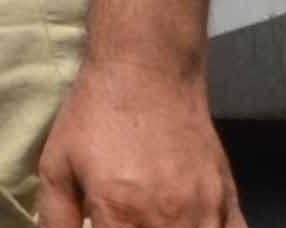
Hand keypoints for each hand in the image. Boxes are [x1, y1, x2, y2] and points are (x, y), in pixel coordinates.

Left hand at [37, 60, 241, 227]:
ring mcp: (205, 214)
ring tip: (150, 224)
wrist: (146, 72)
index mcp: (120, 213)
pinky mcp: (228, 202)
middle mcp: (167, 221)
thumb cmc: (94, 116)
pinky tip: (195, 227)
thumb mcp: (57, 164)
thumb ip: (57, 217)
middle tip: (127, 223)